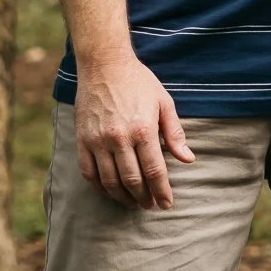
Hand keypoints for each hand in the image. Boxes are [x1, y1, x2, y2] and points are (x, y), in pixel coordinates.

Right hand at [73, 52, 193, 209]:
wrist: (104, 64)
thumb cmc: (138, 82)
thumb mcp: (164, 103)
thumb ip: (175, 133)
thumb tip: (187, 159)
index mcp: (143, 130)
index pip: (155, 171)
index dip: (162, 192)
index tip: (166, 204)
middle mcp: (119, 138)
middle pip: (133, 181)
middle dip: (144, 198)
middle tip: (150, 206)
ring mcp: (98, 140)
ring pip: (110, 181)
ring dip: (123, 198)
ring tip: (132, 204)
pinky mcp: (82, 140)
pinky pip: (89, 172)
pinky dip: (100, 187)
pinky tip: (109, 192)